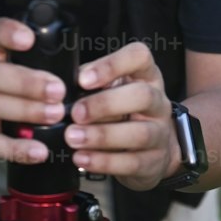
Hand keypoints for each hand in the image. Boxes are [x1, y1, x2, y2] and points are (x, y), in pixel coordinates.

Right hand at [0, 16, 66, 165]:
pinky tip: (39, 151)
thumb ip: (34, 60)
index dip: (7, 33)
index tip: (30, 39)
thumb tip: (80, 70)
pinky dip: (17, 149)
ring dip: (27, 111)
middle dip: (27, 82)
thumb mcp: (6, 61)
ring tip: (56, 114)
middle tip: (57, 90)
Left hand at [64, 41, 177, 191]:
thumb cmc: (125, 110)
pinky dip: (104, 162)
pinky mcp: (155, 161)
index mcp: (146, 75)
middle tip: (75, 113)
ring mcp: (160, 132)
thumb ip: (92, 84)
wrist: (155, 147)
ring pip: (139, 133)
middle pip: (142, 96)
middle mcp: (158, 101)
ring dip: (102, 136)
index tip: (83, 79)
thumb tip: (61, 89)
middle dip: (105, 104)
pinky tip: (83, 158)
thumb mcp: (113, 88)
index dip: (112, 65)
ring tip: (73, 138)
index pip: (139, 57)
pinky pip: (132, 163)